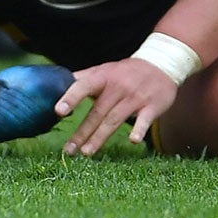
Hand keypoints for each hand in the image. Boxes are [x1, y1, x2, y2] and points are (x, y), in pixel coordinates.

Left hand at [54, 57, 178, 155]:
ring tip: (86, 152)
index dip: (70, 98)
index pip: (83, 87)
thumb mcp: (104, 70)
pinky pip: (144, 120)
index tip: (58, 111)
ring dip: (100, 137)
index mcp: (103, 77)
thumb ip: (83, 79)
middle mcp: (117, 88)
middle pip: (97, 112)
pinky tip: (133, 141)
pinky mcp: (152, 107)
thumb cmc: (125, 72)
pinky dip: (139, 129)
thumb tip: (57, 83)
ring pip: (114, 120)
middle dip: (82, 132)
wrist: (160, 65)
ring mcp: (135, 98)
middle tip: (69, 150)